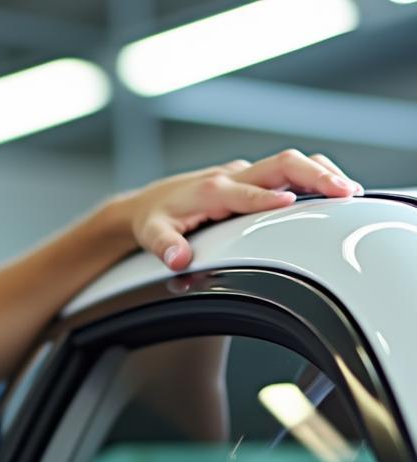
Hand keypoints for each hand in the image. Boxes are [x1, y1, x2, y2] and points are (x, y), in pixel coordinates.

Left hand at [121, 150, 363, 270]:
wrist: (149, 203)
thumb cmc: (155, 219)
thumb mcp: (152, 235)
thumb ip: (166, 246)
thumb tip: (178, 260)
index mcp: (212, 190)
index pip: (246, 193)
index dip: (267, 198)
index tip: (292, 203)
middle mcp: (232, 177)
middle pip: (281, 165)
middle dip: (314, 176)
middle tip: (344, 191)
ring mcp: (245, 175)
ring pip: (289, 163)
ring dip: (320, 173)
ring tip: (349, 191)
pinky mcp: (251, 178)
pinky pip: (287, 171)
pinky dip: (313, 176)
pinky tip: (333, 189)